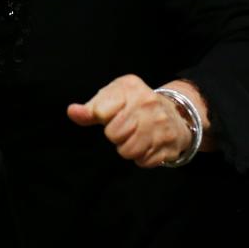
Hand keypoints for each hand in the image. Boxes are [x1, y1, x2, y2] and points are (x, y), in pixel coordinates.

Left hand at [66, 74, 191, 167]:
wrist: (176, 114)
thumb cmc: (134, 105)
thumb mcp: (111, 98)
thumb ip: (90, 108)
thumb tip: (72, 112)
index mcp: (130, 88)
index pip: (101, 112)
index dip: (102, 117)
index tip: (111, 114)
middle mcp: (149, 103)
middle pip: (114, 134)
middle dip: (115, 135)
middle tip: (124, 128)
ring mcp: (162, 124)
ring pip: (129, 150)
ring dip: (127, 148)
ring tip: (134, 136)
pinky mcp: (170, 144)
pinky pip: (144, 161)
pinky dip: (142, 157)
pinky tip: (148, 144)